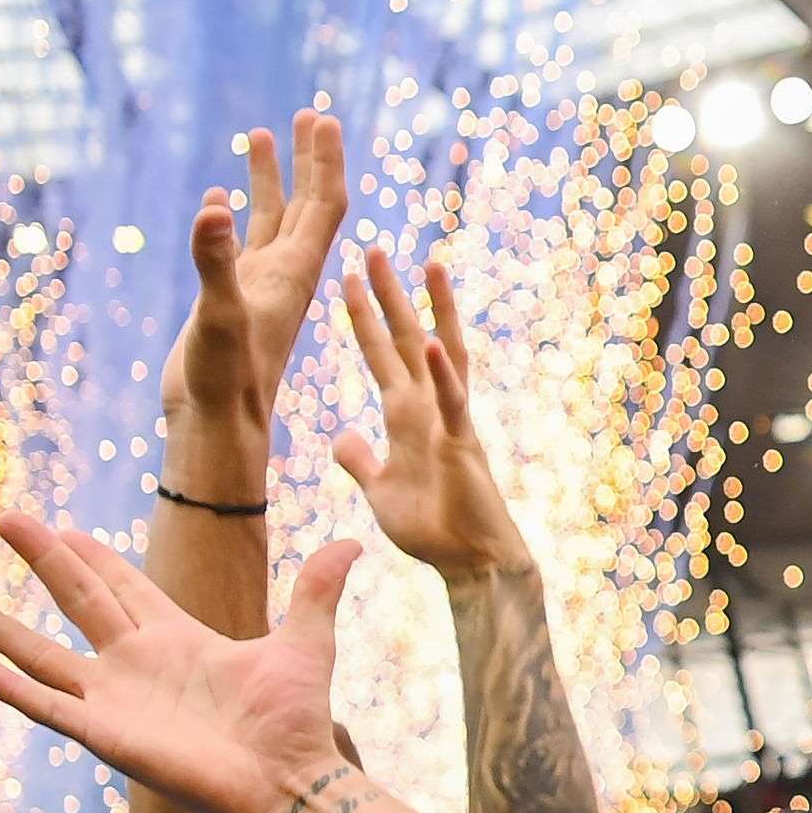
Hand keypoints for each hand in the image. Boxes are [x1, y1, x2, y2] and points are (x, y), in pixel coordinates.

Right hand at [0, 516, 355, 812]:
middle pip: (79, 600)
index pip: (124, 588)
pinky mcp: (105, 734)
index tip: (63, 528)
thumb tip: (352, 543)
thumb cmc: (297, 723)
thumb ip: (317, 591)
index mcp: (179, 640)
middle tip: (9, 518)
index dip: (95, 559)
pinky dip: (10, 686)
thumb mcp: (304, 644)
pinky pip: (46, 706)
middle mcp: (138, 665)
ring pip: (43, 654)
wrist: (290, 782)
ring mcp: (116, 699)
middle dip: (44, 561)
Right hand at [165, 108, 352, 426]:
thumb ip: (214, 262)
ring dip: (270, 177)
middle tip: (308, 112)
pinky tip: (221, 197)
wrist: (216, 423)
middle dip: (308, 157)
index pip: (324, 204)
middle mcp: (285, 273)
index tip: (325, 119)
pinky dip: (233, 215)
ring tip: (263, 133)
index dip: (326, 161)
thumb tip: (215, 206)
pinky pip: (240, 245)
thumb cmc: (226, 378)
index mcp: (295, 272)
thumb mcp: (219, 315)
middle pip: (306, 202)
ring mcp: (259, 285)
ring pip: (270, 218)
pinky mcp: (232, 299)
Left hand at [329, 247, 536, 577]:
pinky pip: (452, 401)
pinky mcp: (462, 443)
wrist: (470, 563)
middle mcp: (429, 408)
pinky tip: (433, 340)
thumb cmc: (432, 529)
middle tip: (375, 249)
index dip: (364, 318)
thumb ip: (359, 458)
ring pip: (441, 353)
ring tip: (426, 265)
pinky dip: (441, 372)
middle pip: (408, 339)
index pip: (383, 355)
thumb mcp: (379, 488)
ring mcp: (449, 421)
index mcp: (407, 417)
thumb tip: (341, 435)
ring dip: (432, 309)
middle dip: (390, 295)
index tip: (347, 278)